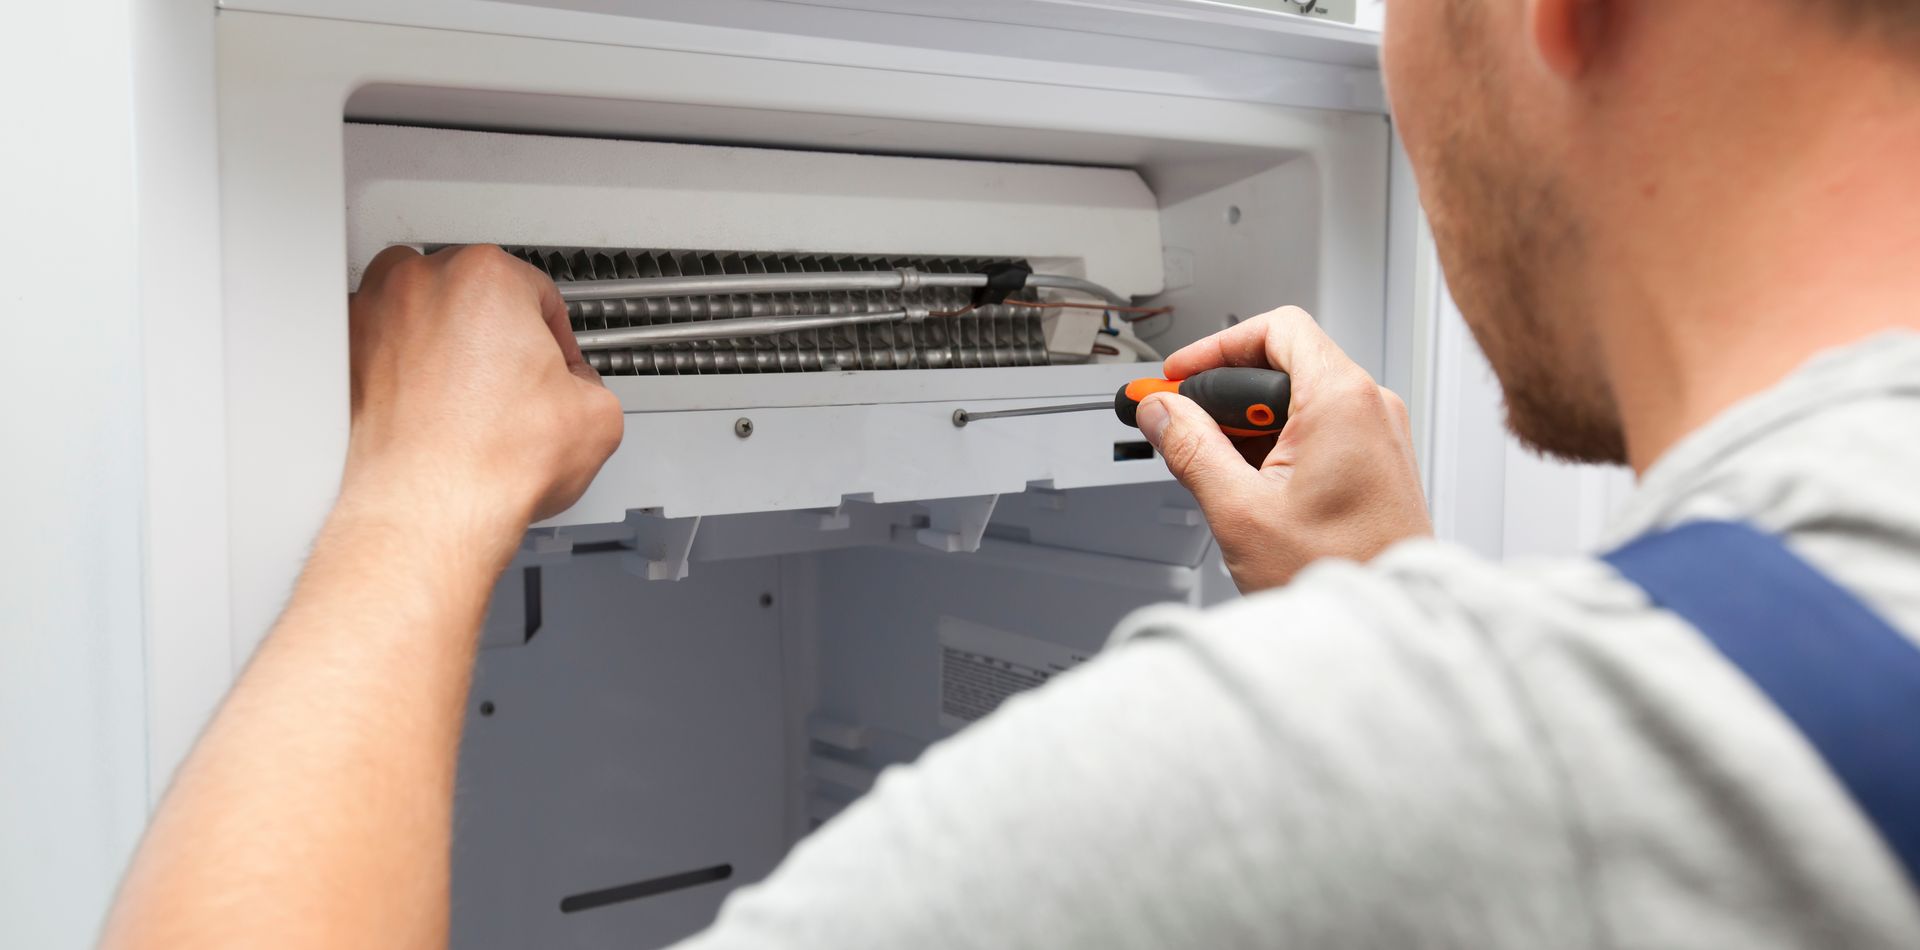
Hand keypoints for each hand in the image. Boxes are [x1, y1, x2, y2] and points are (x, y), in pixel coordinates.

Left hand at [343, 245, 623, 559]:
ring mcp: (373, 316)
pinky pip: (382, 345)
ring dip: (446, 339)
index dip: (555, 335)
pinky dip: (402, 365)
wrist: (428, 511)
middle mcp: (421, 284)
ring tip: (470, 389)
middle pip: (473, 292)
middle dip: (495, 331)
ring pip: (422, 310)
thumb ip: (590, 383)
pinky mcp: (345, 356)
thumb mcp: (597, 417)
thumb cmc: (492, 464)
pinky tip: (430, 402)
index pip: (537, 291)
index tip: (555, 363)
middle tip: (514, 378)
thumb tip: (577, 390)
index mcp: (487, 278)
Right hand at [1138, 307, 1430, 591]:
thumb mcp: (1240, 510)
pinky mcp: (1379, 465)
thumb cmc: (1339, 574)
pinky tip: (1253, 490)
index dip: (1217, 347)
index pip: (1276, 329)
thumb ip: (1191, 448)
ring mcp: (1380, 437)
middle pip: (1284, 364)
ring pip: (1300, 402)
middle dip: (1227, 396)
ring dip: (1250, 427)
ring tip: (1219, 475)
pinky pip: (1321, 431)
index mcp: (1343, 400)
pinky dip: (1279, 447)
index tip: (1180, 376)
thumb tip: (1160, 411)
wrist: (1388, 629)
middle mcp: (1371, 408)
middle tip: (1184, 429)